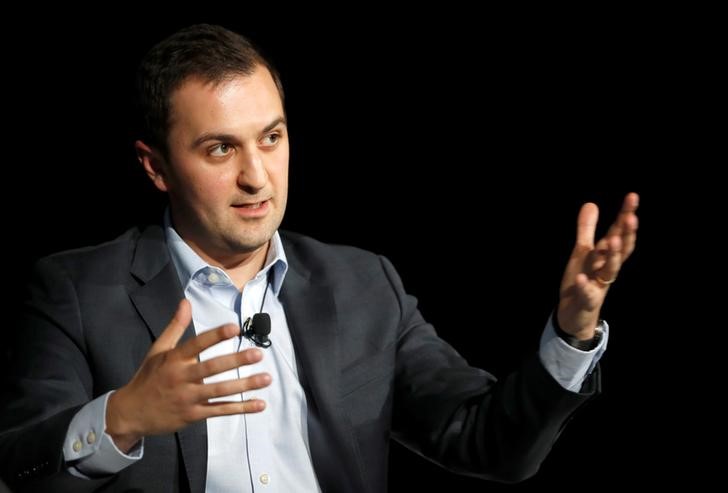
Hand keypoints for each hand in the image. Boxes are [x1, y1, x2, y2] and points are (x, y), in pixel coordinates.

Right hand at [106, 300, 270, 451]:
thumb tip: (186, 302)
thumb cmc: (148, 378)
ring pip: (220, 391)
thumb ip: (175, 327)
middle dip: (236, 360)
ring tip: (266, 378)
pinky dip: (241, 408)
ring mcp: (188, 398)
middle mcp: (181, 377)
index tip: (234, 328)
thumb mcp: (158, 350)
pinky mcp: (193, 415)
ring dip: (245, 385)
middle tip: (258, 353)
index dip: (215, 336)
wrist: (131, 413)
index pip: (197, 344)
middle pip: (212, 367)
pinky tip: (259, 404)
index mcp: (174, 359)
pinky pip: (220, 410)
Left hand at [557, 193, 638, 338]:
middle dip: (626, 235)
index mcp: (605, 255)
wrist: (575, 314)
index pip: (619, 233)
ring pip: (609, 271)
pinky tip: (580, 277)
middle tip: (631, 217)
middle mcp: (606, 269)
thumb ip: (587, 229)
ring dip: (612, 256)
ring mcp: (598, 285)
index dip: (626, 216)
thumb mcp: (583, 252)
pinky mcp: (587, 300)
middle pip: (620, 250)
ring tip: (612, 240)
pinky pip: (587, 293)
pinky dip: (584, 286)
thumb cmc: (583, 280)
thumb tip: (591, 203)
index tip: (632, 196)